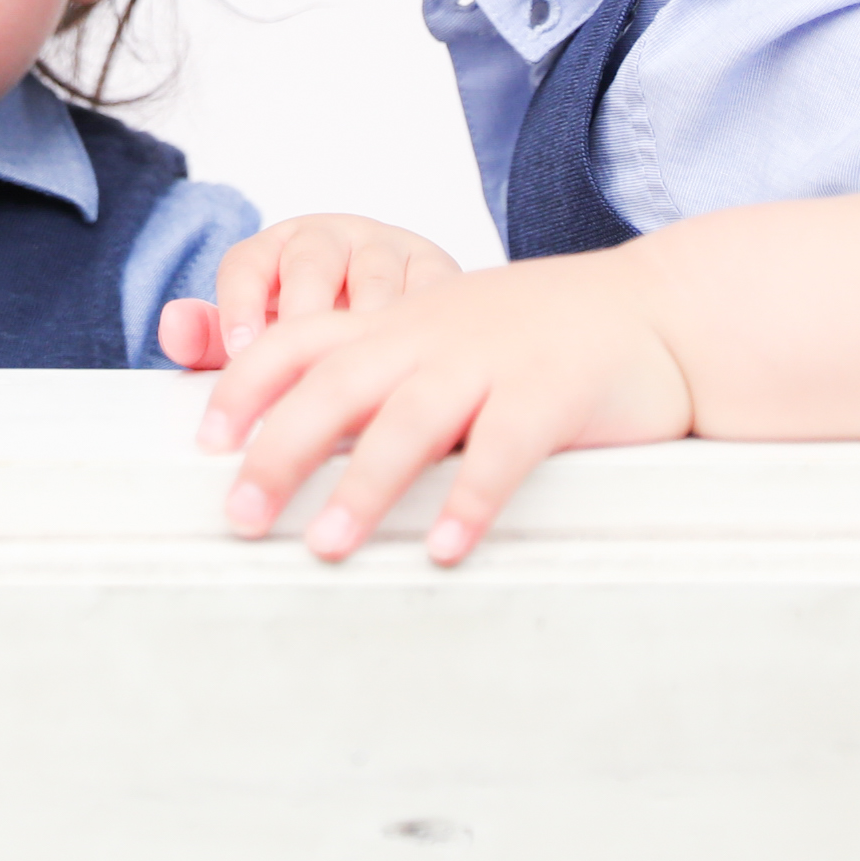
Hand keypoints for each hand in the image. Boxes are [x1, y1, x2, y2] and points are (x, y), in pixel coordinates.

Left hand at [157, 211, 468, 367]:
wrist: (407, 314)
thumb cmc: (320, 327)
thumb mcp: (265, 333)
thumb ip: (213, 337)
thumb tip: (171, 325)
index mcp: (279, 248)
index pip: (247, 262)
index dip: (239, 304)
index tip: (240, 349)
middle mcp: (332, 237)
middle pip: (310, 262)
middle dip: (302, 313)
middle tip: (299, 367)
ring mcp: (387, 247)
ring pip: (372, 277)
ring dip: (364, 326)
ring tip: (358, 377)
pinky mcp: (437, 266)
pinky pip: (429, 290)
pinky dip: (420, 327)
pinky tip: (415, 365)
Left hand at [196, 188, 859, 564]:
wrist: (655, 310)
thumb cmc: (538, 339)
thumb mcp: (448, 335)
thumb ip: (381, 374)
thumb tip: (295, 446)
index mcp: (400, 319)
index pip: (299, 342)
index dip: (245, 387)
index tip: (203, 443)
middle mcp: (433, 333)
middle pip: (333, 386)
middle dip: (277, 451)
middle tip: (238, 515)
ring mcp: (493, 359)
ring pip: (408, 420)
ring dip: (359, 486)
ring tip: (322, 546)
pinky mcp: (554, 392)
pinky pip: (503, 450)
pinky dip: (469, 501)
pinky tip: (441, 550)